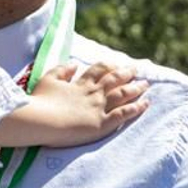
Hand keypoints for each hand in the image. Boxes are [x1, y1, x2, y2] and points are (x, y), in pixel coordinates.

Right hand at [0, 61, 148, 148]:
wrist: (41, 120)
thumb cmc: (41, 101)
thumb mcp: (48, 79)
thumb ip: (62, 70)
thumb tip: (74, 64)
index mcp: (81, 83)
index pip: (99, 70)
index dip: (109, 66)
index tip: (117, 64)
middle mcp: (93, 93)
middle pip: (115, 80)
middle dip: (127, 74)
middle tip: (137, 70)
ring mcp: (99, 108)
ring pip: (123, 95)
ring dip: (136, 88)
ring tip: (146, 85)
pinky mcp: (102, 124)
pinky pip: (123, 114)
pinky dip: (136, 108)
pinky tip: (145, 104)